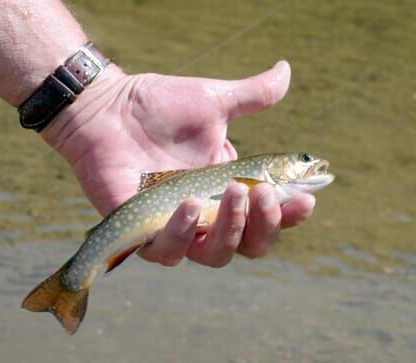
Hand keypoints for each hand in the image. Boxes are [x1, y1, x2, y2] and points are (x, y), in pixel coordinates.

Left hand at [43, 60, 315, 266]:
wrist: (109, 106)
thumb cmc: (160, 106)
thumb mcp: (214, 101)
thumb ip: (252, 96)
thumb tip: (286, 70)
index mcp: (230, 188)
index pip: (270, 216)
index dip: (291, 215)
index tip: (306, 197)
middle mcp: (208, 215)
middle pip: (250, 246)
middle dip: (263, 224)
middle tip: (261, 192)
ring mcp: (176, 226)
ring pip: (214, 255)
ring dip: (230, 231)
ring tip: (232, 192)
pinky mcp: (143, 231)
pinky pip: (166, 251)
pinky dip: (180, 232)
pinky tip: (189, 203)